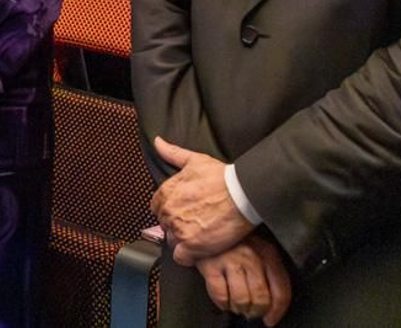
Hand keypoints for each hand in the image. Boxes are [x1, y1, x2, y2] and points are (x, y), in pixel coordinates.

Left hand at [150, 137, 253, 265]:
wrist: (243, 194)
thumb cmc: (222, 177)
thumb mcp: (195, 160)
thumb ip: (172, 153)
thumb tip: (157, 142)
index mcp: (166, 192)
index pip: (157, 208)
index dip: (170, 210)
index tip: (183, 211)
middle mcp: (169, 211)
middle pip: (165, 225)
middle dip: (177, 225)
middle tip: (195, 223)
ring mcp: (179, 229)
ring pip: (173, 241)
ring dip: (184, 240)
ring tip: (200, 235)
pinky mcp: (193, 246)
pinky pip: (181, 258)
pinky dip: (188, 257)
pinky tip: (200, 250)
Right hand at [194, 235, 292, 324]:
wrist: (203, 223)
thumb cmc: (234, 241)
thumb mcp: (258, 249)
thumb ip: (268, 272)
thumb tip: (273, 305)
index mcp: (267, 252)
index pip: (281, 289)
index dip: (277, 310)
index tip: (271, 319)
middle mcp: (251, 256)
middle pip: (261, 298)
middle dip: (256, 311)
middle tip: (251, 311)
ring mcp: (230, 260)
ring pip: (241, 300)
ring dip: (239, 308)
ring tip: (236, 305)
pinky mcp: (210, 265)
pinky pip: (220, 296)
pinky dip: (222, 303)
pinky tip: (223, 300)